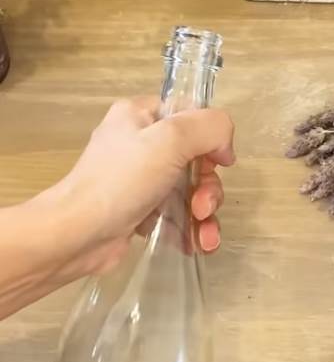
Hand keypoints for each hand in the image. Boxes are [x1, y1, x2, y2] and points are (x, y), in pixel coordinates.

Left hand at [59, 97, 234, 274]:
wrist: (79, 235)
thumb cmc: (121, 181)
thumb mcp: (169, 140)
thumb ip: (208, 128)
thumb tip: (225, 147)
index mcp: (141, 116)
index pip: (191, 116)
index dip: (212, 139)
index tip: (220, 162)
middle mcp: (141, 145)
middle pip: (196, 160)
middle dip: (208, 188)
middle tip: (202, 207)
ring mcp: (141, 181)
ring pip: (190, 192)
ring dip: (205, 215)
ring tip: (203, 236)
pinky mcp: (141, 212)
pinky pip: (177, 216)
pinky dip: (190, 231)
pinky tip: (196, 246)